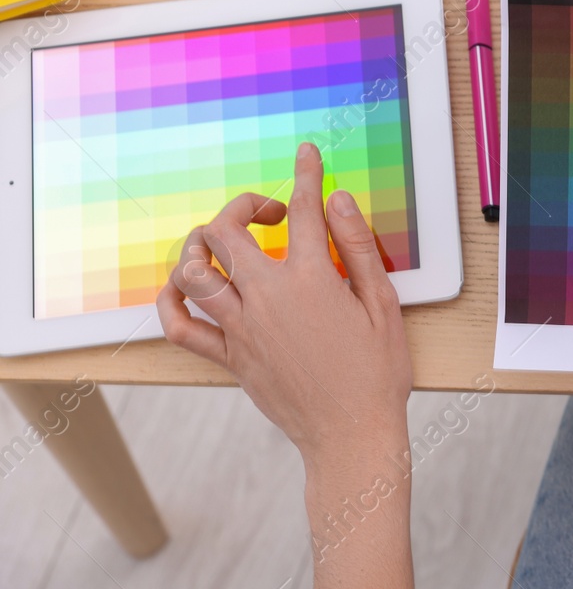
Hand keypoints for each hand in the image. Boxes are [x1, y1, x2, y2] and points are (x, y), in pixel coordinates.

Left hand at [156, 142, 412, 466]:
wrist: (351, 434)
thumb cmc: (376, 373)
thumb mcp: (382, 303)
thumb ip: (356, 246)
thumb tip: (337, 201)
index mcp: (312, 280)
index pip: (303, 210)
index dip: (305, 175)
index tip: (306, 155)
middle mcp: (268, 298)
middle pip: (227, 232)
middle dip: (242, 207)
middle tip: (269, 214)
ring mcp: (241, 329)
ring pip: (194, 271)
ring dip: (202, 246)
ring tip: (225, 244)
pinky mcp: (228, 357)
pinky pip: (180, 327)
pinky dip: (173, 301)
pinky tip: (188, 288)